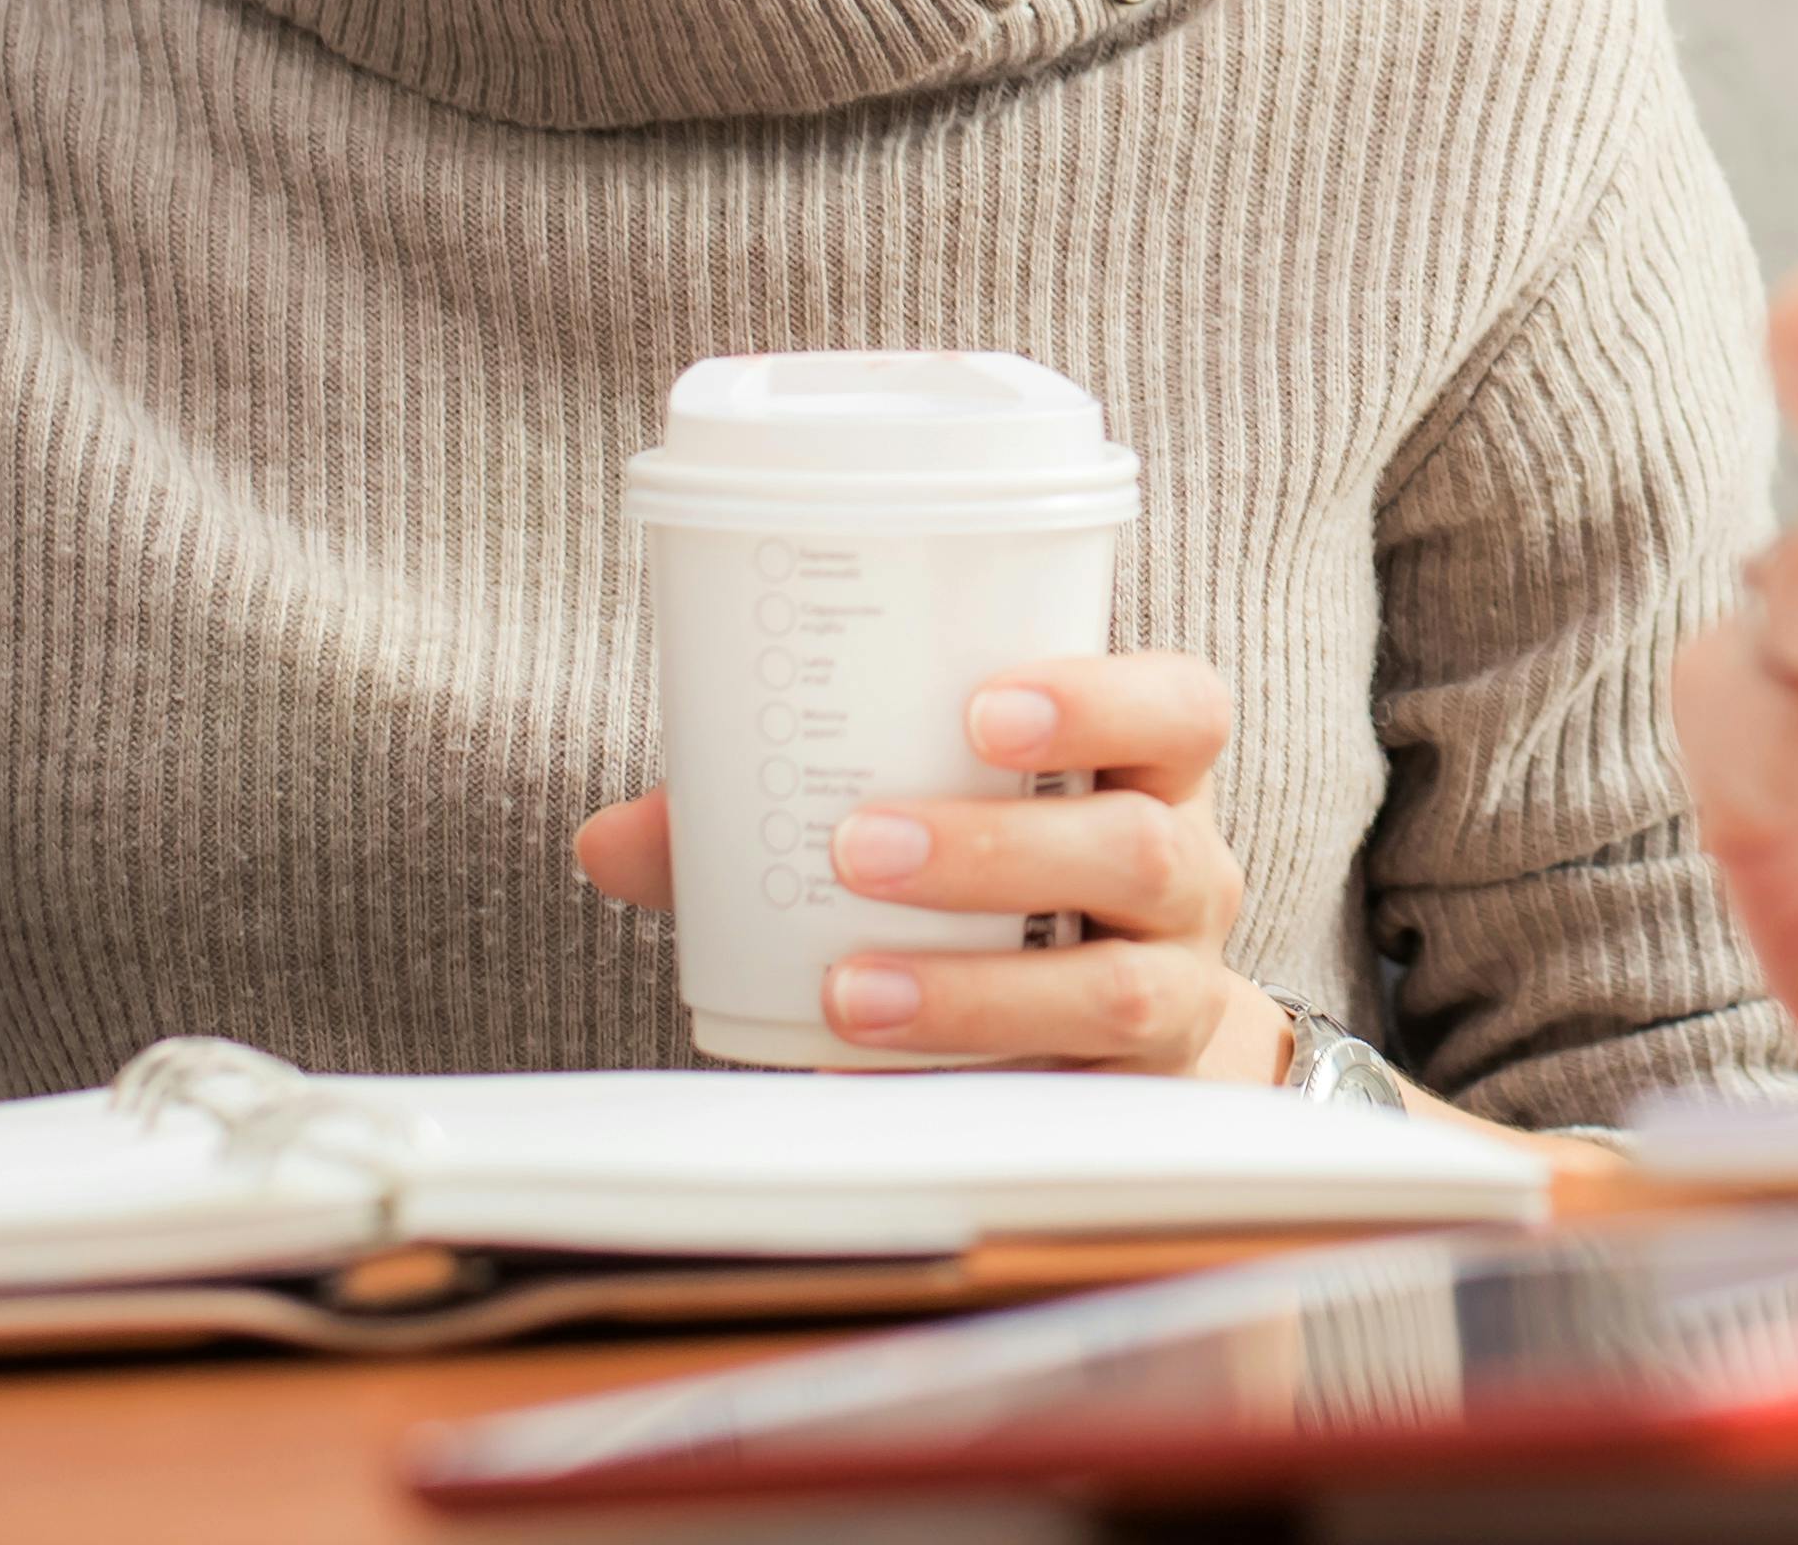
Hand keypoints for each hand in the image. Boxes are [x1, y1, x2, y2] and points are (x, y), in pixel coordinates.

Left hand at [574, 653, 1279, 1079]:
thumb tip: (610, 840)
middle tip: (860, 846)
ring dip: (973, 988)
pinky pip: (1067, 1098)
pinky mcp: (1134, 1100)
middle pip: (1142, 847)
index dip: (1102, 698)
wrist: (1111, 1032)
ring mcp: (1177, 993)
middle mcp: (1188, 877)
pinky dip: (961, 1085)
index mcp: (1150, 774)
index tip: (982, 708)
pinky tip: (862, 1079)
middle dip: (998, 849)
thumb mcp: (931, 814)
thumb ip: (777, 812)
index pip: (1182, 709)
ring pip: (1118, 989)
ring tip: (847, 988)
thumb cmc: (1000, 884)